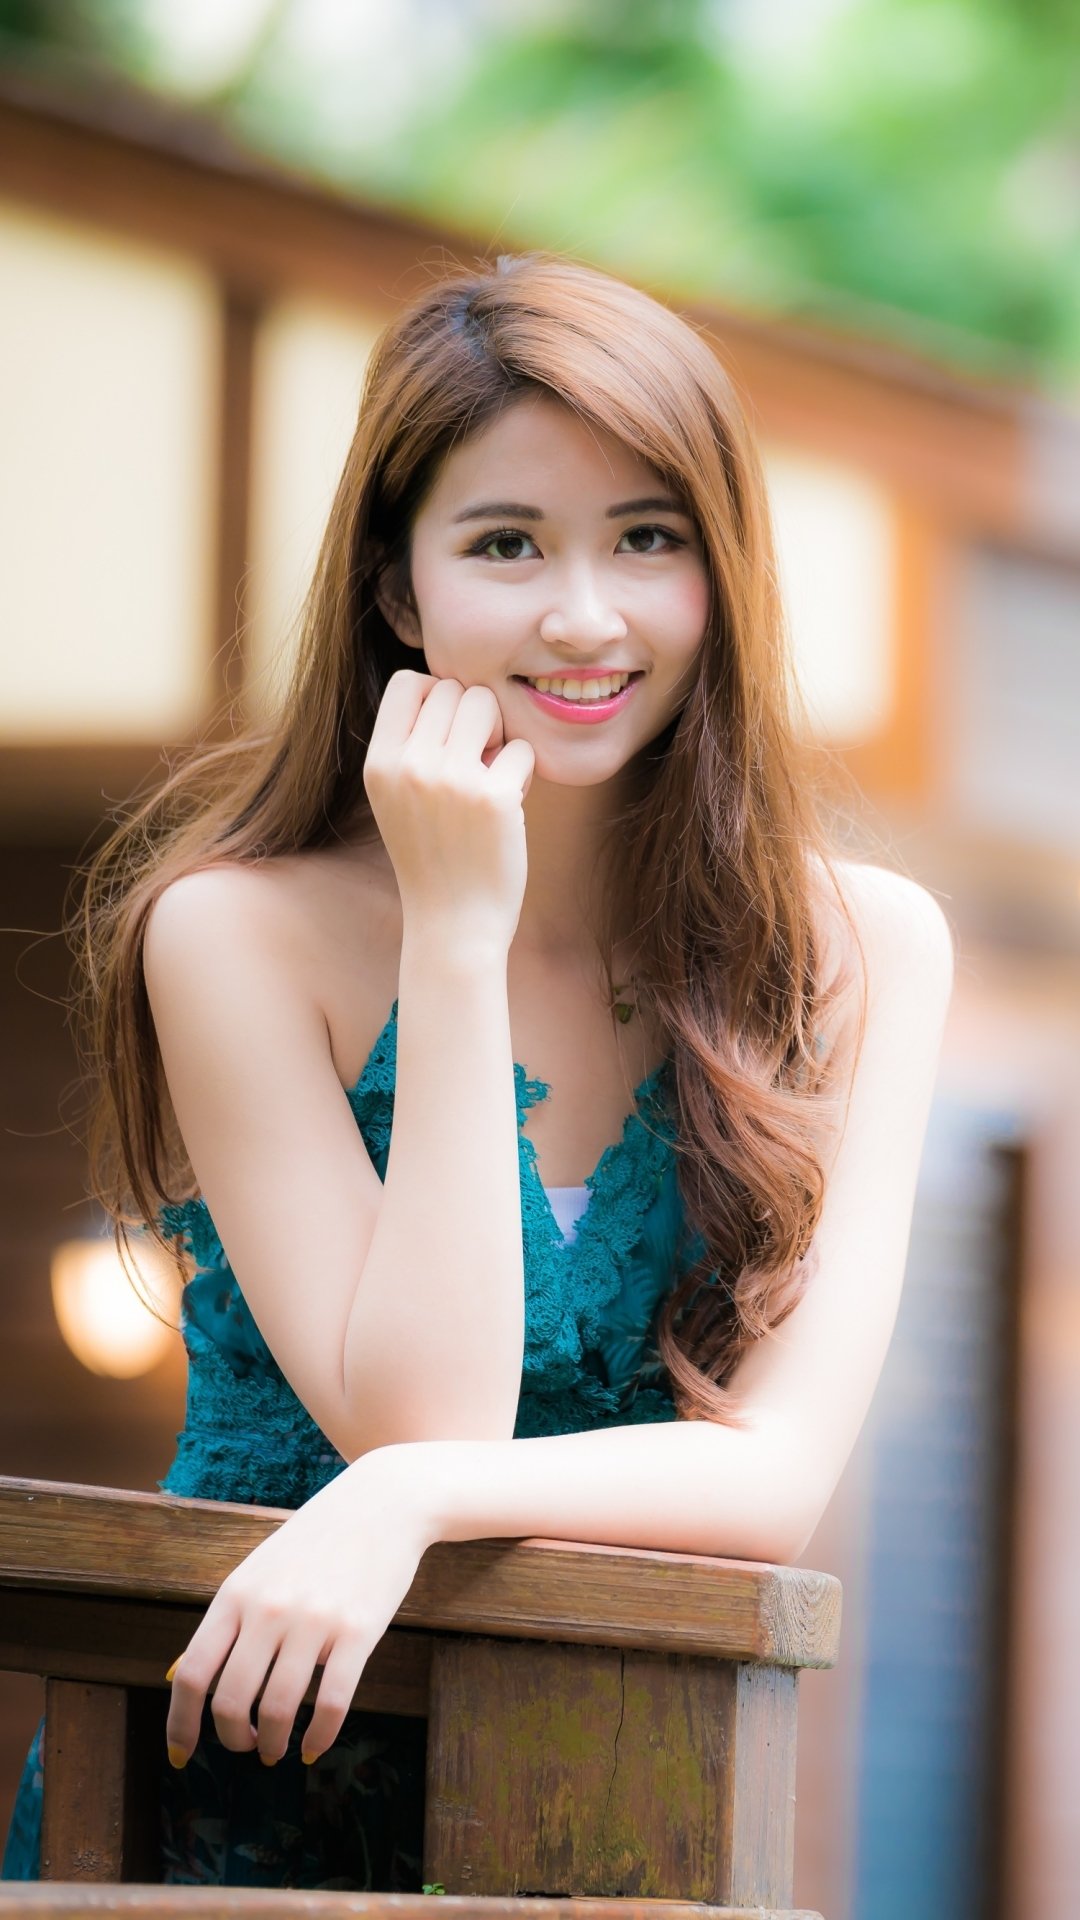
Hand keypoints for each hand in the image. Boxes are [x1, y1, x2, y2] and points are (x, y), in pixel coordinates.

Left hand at [164, 1450, 432, 1767]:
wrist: (381, 1502)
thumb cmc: (315, 1540)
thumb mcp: (258, 1569)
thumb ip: (228, 1620)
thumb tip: (185, 1676)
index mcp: (236, 1594)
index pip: (193, 1674)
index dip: (181, 1724)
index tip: (182, 1755)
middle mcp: (268, 1610)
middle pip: (230, 1701)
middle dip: (231, 1739)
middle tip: (244, 1746)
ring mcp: (314, 1621)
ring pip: (277, 1710)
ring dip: (271, 1743)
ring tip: (276, 1749)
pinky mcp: (359, 1631)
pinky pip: (331, 1703)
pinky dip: (319, 1737)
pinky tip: (314, 1746)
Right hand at [363, 669, 534, 952]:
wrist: (452, 923)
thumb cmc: (431, 855)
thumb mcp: (394, 797)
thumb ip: (409, 744)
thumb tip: (450, 686)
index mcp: (378, 763)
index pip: (409, 681)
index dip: (436, 696)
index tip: (448, 734)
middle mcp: (408, 765)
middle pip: (453, 688)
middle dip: (472, 717)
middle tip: (475, 760)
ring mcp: (451, 780)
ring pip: (487, 704)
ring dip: (498, 734)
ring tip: (490, 775)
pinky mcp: (494, 797)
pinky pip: (521, 748)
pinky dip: (522, 772)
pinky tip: (508, 806)